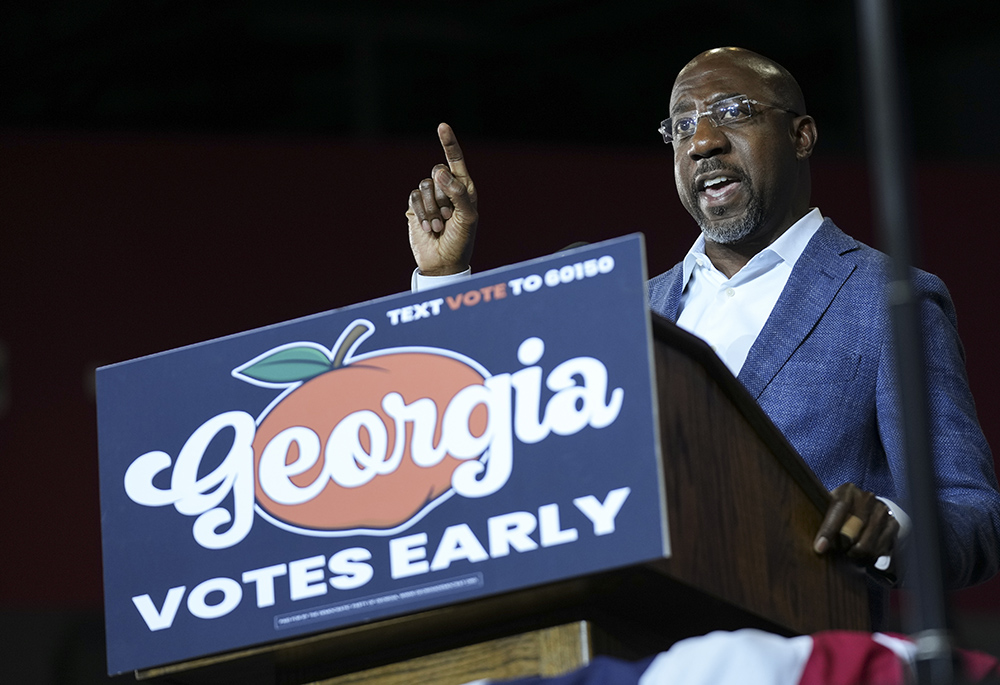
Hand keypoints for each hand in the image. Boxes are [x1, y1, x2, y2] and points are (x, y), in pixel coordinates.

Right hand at [406, 123, 477, 275]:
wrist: (443, 262)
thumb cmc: (461, 240)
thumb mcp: (467, 217)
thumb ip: (457, 193)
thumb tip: (439, 172)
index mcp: (464, 188)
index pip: (455, 161)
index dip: (448, 143)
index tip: (442, 126)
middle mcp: (447, 189)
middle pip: (436, 172)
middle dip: (442, 195)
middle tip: (448, 215)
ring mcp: (430, 198)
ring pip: (424, 186)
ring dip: (432, 209)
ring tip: (439, 225)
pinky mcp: (415, 207)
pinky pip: (414, 198)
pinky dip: (421, 214)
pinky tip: (428, 228)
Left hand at [813, 483, 899, 567]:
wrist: (867, 508)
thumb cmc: (840, 511)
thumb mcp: (828, 509)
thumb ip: (820, 518)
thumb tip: (814, 541)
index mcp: (847, 491)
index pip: (838, 509)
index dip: (828, 530)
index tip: (820, 548)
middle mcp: (867, 498)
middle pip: (854, 529)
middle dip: (844, 546)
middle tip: (838, 552)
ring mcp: (882, 510)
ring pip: (867, 543)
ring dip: (856, 553)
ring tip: (849, 553)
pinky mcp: (893, 524)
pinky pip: (880, 548)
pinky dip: (870, 556)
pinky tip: (864, 554)